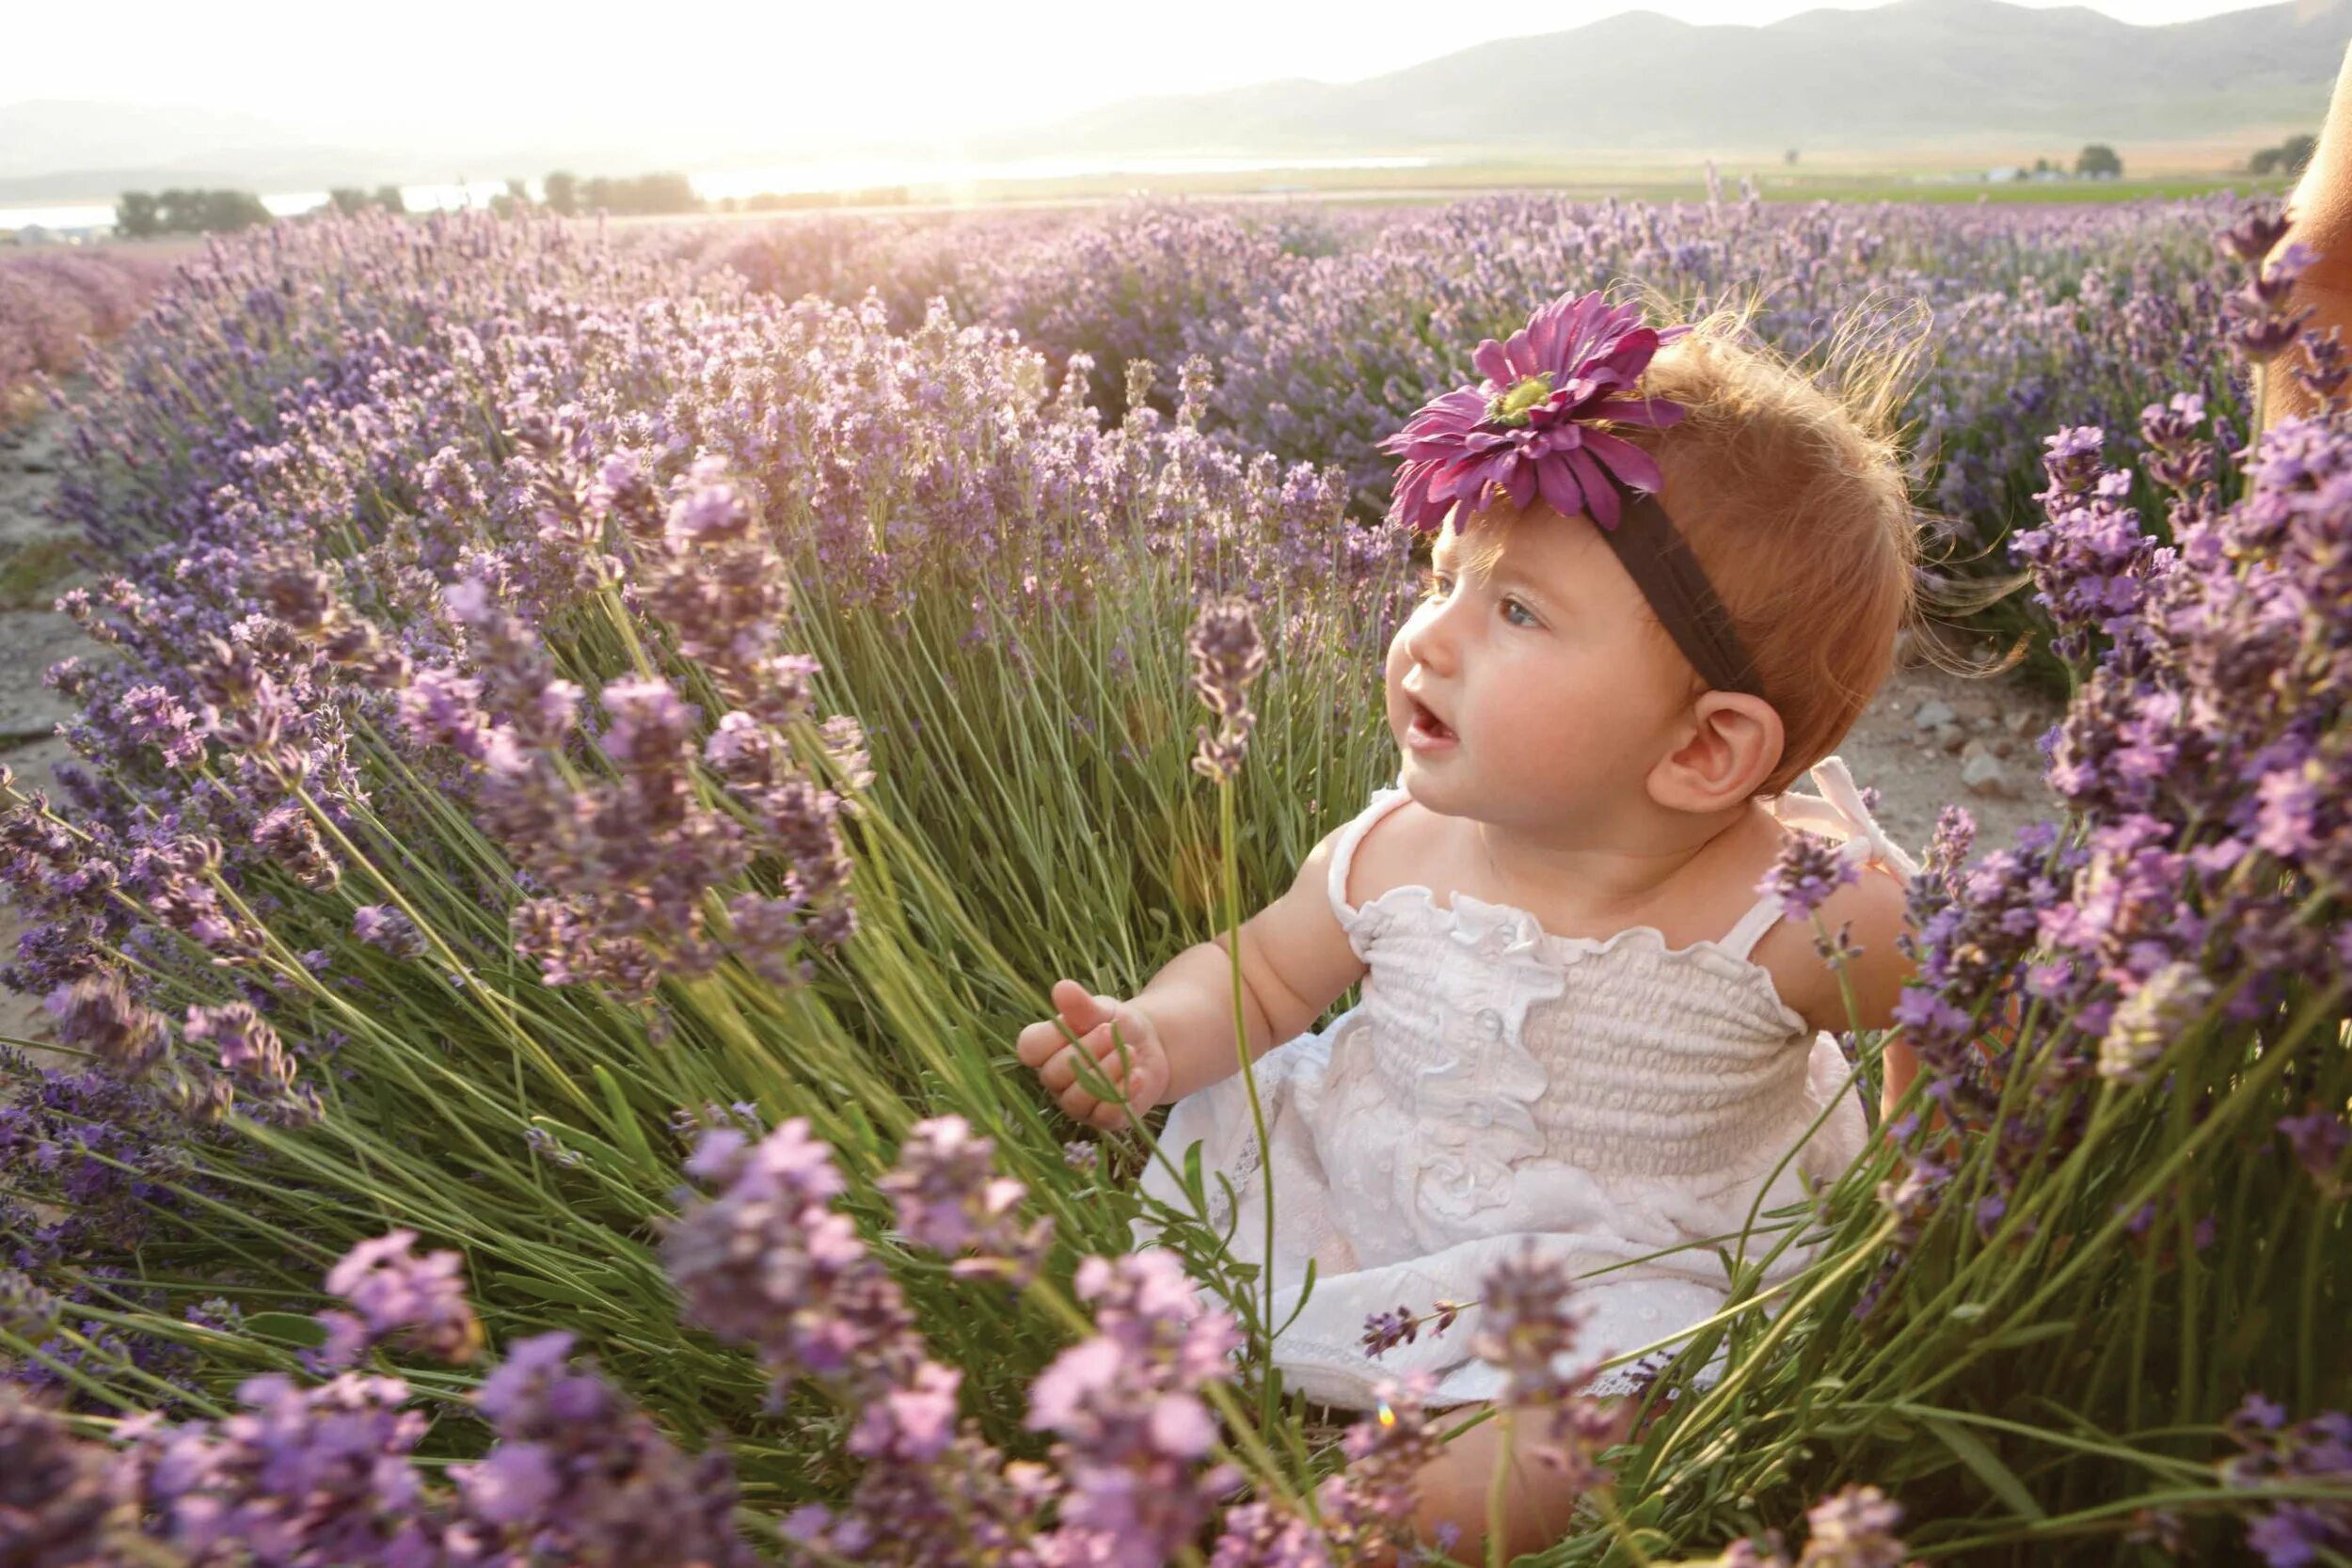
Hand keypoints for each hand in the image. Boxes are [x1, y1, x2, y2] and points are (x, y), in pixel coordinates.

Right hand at [1016, 979, 1170, 1132]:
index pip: (1028, 1050)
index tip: (1078, 1022)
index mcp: (1045, 1051)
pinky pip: (1104, 1116)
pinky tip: (1138, 1075)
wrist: (1150, 1045)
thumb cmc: (1115, 1025)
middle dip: (1085, 1051)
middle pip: (1055, 1074)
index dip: (1051, 1038)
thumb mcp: (1101, 1009)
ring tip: (1128, 1051)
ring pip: (1078, 1098)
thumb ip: (1081, 1005)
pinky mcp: (1103, 1119)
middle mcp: (1056, 1081)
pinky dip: (1122, 1094)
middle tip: (1110, 1033)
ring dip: (1105, 1072)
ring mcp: (1077, 1103)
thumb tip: (1062, 988)